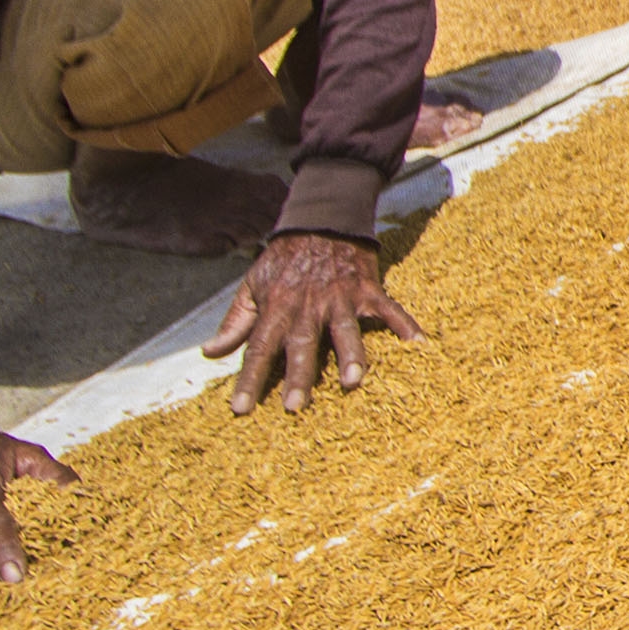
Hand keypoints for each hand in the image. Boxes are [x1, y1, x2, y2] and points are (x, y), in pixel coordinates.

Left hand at [202, 231, 423, 415]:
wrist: (320, 220)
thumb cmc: (284, 260)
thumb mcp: (252, 286)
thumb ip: (235, 322)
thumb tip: (210, 353)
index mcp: (277, 308)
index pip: (258, 348)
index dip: (249, 380)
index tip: (241, 409)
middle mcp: (307, 306)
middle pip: (301, 345)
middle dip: (298, 375)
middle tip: (295, 406)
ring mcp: (340, 298)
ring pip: (345, 331)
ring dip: (349, 356)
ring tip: (351, 382)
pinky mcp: (367, 289)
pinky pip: (388, 310)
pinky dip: (404, 325)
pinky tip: (418, 344)